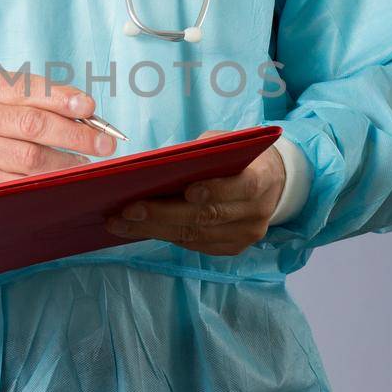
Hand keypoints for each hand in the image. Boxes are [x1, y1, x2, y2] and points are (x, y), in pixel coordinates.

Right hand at [0, 71, 116, 192]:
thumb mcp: (12, 101)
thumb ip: (47, 99)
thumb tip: (88, 111)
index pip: (27, 90)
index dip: (61, 98)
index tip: (90, 107)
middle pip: (32, 125)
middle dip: (74, 134)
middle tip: (104, 143)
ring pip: (30, 159)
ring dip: (66, 163)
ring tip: (84, 163)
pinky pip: (20, 185)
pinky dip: (47, 183)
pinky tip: (61, 180)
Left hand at [104, 133, 285, 255]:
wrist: (271, 183)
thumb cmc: (239, 157)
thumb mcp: (228, 143)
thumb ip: (203, 153)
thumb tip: (160, 166)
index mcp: (262, 179)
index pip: (242, 187)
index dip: (215, 190)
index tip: (186, 191)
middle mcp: (256, 212)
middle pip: (208, 217)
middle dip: (163, 214)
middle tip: (127, 210)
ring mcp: (245, 235)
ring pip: (196, 236)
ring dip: (154, 230)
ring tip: (120, 223)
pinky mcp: (232, 248)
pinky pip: (196, 245)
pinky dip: (166, 235)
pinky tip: (140, 229)